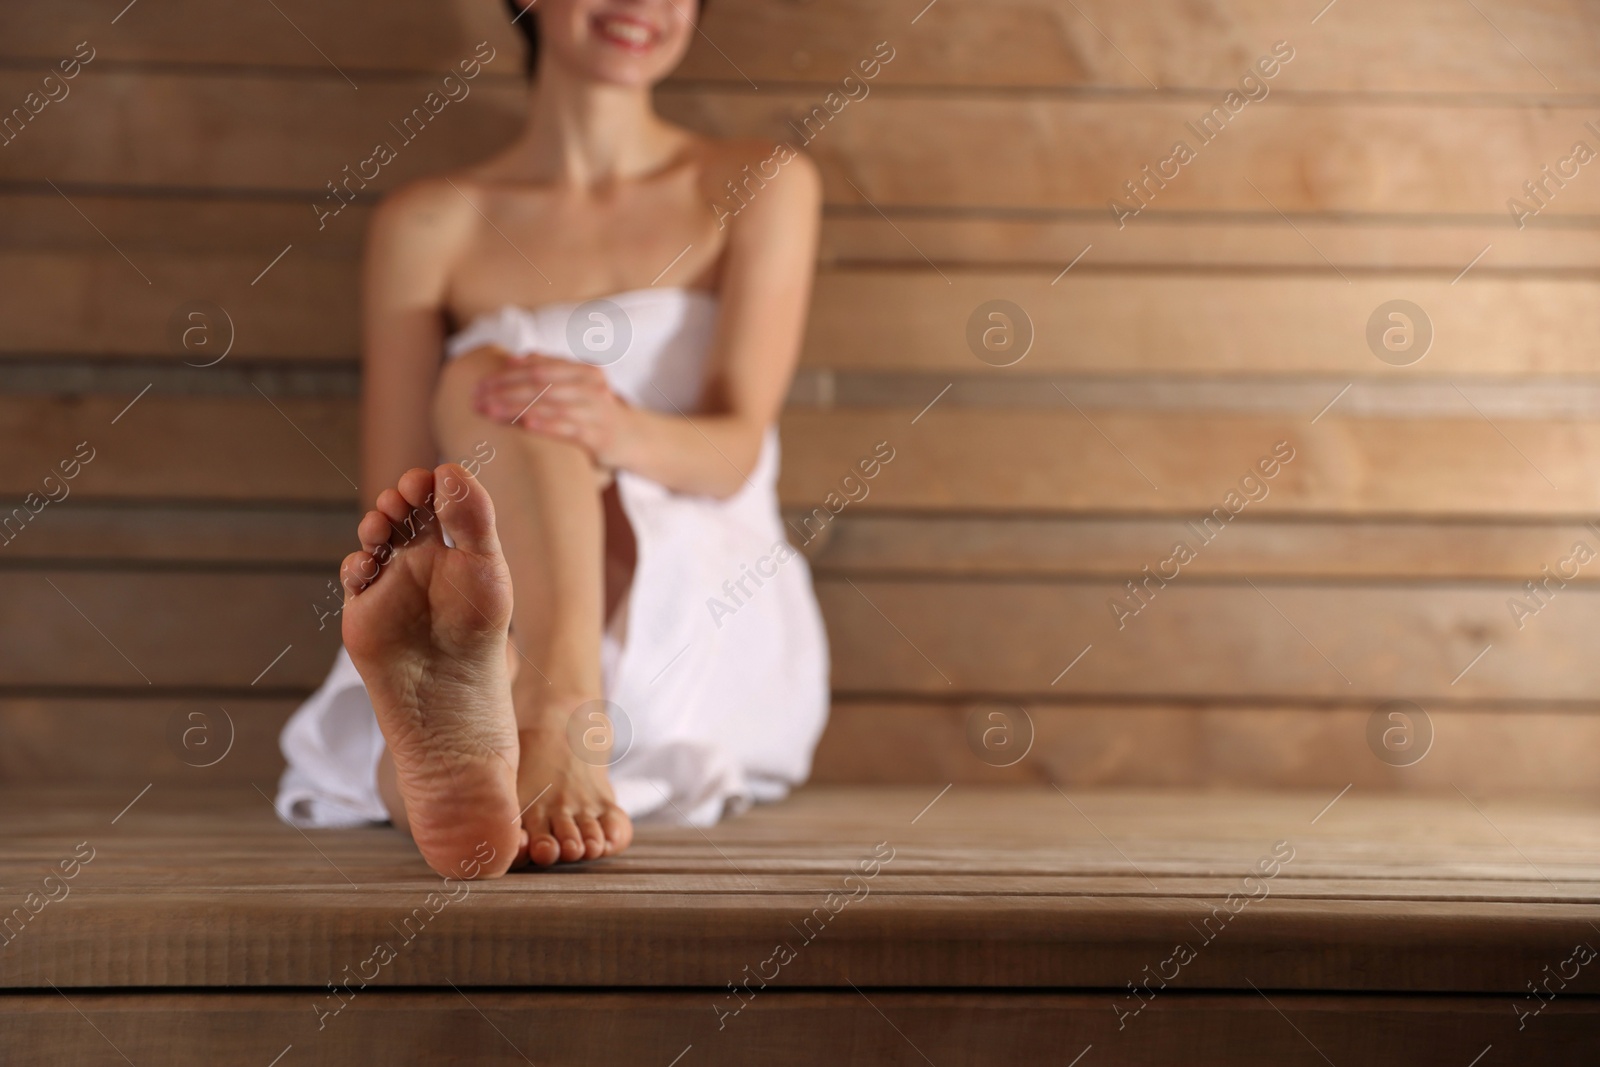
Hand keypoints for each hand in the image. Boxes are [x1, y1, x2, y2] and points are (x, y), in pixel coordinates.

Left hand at [472, 354, 633, 466]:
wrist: (633, 438)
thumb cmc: (597, 411)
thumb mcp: (579, 385)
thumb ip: (553, 370)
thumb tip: (518, 357)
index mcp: (584, 370)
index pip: (538, 367)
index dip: (507, 373)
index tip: (481, 382)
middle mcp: (591, 386)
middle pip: (540, 385)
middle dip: (504, 390)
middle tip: (477, 398)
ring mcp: (596, 410)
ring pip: (548, 405)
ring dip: (515, 408)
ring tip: (489, 411)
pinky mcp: (598, 436)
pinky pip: (568, 428)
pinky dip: (546, 425)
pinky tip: (525, 425)